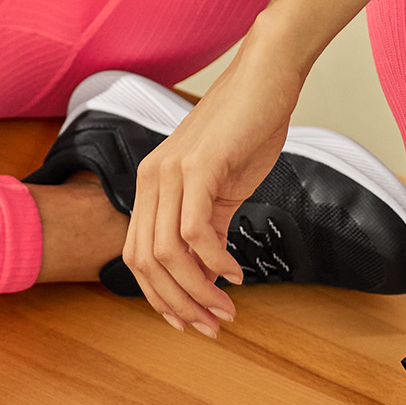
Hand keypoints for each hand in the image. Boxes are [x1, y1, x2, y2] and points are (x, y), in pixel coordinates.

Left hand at [122, 40, 306, 335]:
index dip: (159, 296)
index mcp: (152, 185)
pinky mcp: (199, 166)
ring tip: (226, 310)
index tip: (189, 322)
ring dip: (197, 291)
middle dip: (177, 304)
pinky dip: (214, 261)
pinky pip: (194, 230)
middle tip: (211, 326)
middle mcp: (151, 179)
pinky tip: (235, 274)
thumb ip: (210, 229)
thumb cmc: (247, 129)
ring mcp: (171, 171)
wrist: (267, 78)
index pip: (138, 255)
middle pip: (144, 261)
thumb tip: (208, 276)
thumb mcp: (222, 188)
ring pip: (166, 252)